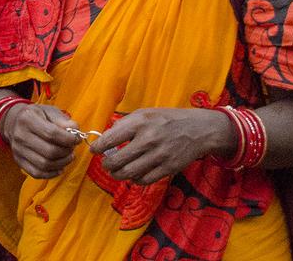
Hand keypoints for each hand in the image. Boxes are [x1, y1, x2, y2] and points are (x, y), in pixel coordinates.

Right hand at [2, 103, 80, 178]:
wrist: (14, 122)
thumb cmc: (37, 116)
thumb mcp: (49, 111)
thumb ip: (63, 120)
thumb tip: (75, 130)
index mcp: (27, 119)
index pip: (52, 134)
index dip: (69, 139)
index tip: (77, 139)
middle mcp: (20, 135)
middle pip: (49, 151)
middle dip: (66, 152)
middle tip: (72, 148)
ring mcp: (18, 150)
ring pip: (44, 164)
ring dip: (62, 163)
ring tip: (68, 156)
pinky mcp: (19, 161)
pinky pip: (37, 173)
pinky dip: (52, 173)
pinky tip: (59, 166)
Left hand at [90, 107, 231, 185]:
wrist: (198, 129)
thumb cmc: (166, 119)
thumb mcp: (144, 113)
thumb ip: (125, 124)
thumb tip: (105, 136)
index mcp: (139, 122)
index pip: (111, 138)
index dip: (98, 147)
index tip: (94, 150)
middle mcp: (148, 139)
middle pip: (118, 160)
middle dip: (106, 164)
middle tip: (105, 163)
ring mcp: (159, 156)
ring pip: (129, 173)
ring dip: (117, 174)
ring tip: (115, 171)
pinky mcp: (168, 168)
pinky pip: (144, 180)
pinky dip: (134, 179)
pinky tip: (132, 174)